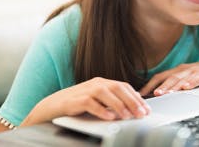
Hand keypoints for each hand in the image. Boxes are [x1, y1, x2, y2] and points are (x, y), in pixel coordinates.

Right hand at [21, 77, 150, 125]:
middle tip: (142, 114)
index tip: (146, 109)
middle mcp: (95, 84)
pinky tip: (110, 117)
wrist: (52, 106)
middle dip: (132, 101)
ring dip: (119, 105)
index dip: (137, 97)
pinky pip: (90, 103)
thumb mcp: (97, 101)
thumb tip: (133, 104)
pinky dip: (101, 110)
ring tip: (128, 116)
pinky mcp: (75, 100)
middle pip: (118, 88)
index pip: (124, 87)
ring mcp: (85, 90)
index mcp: (102, 83)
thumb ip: (112, 101)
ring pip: (106, 94)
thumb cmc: (76, 105)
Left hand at [139, 55, 198, 96]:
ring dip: (173, 86)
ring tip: (166, 93)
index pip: (160, 76)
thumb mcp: (187, 79)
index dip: (150, 84)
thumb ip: (175, 85)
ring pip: (182, 78)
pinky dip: (192, 82)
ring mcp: (195, 70)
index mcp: (178, 71)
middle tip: (153, 95)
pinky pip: (198, 78)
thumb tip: (160, 96)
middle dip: (160, 87)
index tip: (141, 94)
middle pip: (170, 77)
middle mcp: (184, 69)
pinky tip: (187, 88)